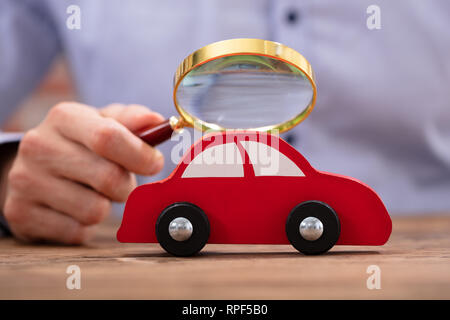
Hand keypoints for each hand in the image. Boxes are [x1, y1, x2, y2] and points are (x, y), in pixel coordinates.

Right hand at [3, 102, 163, 243]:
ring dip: (106, 206)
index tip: (154, 163)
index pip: (108, 137)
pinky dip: (85, 225)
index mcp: (64, 117)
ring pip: (95, 210)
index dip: (141, 155)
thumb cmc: (81, 145)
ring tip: (95, 193)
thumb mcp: (104, 123)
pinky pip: (77, 231)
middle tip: (122, 182)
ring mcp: (25, 181)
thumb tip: (157, 122)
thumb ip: (133, 121)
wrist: (35, 169)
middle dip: (126, 186)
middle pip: (107, 178)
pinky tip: (76, 209)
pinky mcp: (21, 214)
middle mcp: (39, 146)